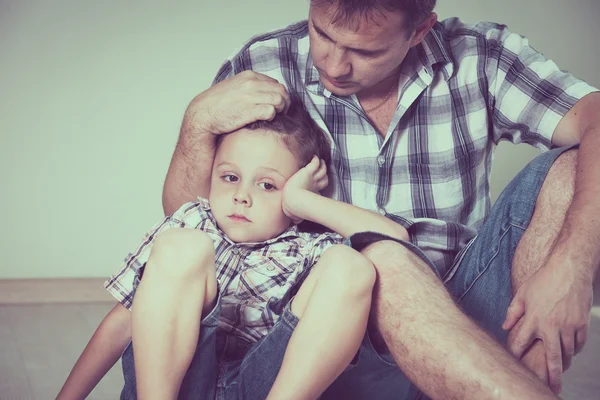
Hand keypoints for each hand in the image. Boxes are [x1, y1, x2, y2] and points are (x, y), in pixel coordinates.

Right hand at [184, 71, 290, 136]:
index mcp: (248, 76)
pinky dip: (272, 117)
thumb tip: (262, 91)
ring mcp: (251, 96)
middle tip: (282, 112)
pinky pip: (271, 111)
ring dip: (281, 109)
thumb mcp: (233, 86)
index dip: (278, 94)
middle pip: (281, 90)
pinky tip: (266, 120)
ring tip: (275, 117)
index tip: (276, 103)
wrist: (202, 114)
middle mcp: (251, 83)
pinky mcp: (250, 110)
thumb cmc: (216, 104)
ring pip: (279, 100)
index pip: (274, 82)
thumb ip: (248, 86)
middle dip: (285, 102)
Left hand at [282, 156, 328, 223]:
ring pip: (321, 170)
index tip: (320, 186)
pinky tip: (315, 156)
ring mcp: (312, 178)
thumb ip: (296, 217)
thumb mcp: (294, 214)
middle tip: (323, 171)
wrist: (293, 199)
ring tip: (322, 162)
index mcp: (312, 193)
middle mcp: (314, 185)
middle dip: (323, 174)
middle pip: (323, 178)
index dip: (321, 185)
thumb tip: (296, 221)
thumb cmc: (293, 207)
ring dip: (322, 166)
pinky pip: (314, 163)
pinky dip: (316, 160)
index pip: (320, 188)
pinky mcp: (308, 171)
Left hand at [503, 251, 592, 393]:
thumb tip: (504, 326)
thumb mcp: (522, 293)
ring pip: (567, 352)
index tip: (512, 364)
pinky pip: (579, 343)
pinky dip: (575, 349)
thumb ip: (513, 311)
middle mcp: (550, 326)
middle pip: (550, 358)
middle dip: (550, 376)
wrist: (569, 269)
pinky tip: (570, 351)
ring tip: (559, 370)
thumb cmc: (543, 279)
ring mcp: (568, 326)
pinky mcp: (581, 323)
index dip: (515, 354)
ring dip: (563, 362)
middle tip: (551, 389)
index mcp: (533, 319)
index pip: (520, 343)